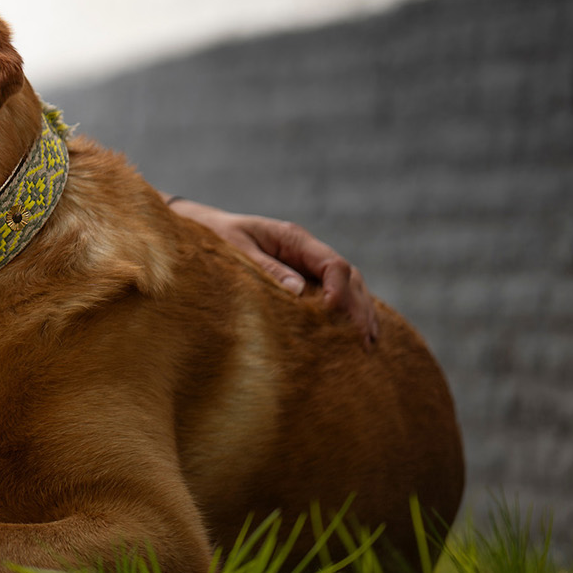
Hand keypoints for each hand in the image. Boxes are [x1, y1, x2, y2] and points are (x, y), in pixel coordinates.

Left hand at [166, 194, 379, 344]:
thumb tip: (298, 291)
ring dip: (361, 312)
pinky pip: (333, 293)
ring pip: (348, 285)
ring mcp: (307, 263)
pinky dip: (347, 312)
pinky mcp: (303, 277)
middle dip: (359, 308)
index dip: (339, 290)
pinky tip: (356, 334)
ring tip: (370, 343)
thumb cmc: (216, 238)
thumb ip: (266, 268)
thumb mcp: (236, 249)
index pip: (332, 264)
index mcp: (294, 238)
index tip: (335, 313)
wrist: (202, 228)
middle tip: (365, 340)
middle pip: (348, 276)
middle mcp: (307, 250)